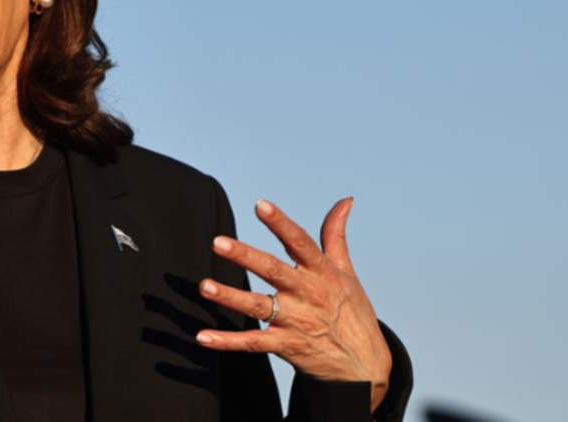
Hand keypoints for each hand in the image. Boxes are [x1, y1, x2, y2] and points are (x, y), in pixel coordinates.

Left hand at [195, 198, 392, 411]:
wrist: (364, 366)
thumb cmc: (353, 312)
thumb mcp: (347, 272)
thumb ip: (335, 236)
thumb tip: (345, 201)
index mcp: (322, 272)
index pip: (300, 242)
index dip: (281, 223)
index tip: (261, 205)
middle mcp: (307, 294)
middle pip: (273, 271)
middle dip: (245, 256)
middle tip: (218, 242)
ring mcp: (296, 321)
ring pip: (258, 307)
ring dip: (230, 297)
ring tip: (205, 286)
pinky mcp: (286, 346)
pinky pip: (253, 343)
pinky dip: (227, 342)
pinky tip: (203, 337)